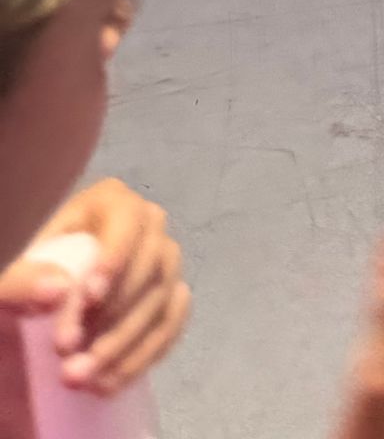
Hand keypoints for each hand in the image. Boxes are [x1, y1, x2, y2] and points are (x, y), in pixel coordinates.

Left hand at [0, 179, 189, 398]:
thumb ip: (25, 280)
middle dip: (114, 317)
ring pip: (163, 297)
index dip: (116, 257)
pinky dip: (148, 353)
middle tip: (73, 358)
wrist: (46, 302)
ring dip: (127, 343)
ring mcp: (166, 260)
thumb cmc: (34, 278)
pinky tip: (113, 379)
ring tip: (86, 378)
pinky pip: (173, 322)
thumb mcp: (15, 276)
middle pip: (152, 263)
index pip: (127, 220)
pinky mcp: (172, 295)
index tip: (89, 299)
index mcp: (110, 201)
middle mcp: (149, 224)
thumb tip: (58, 290)